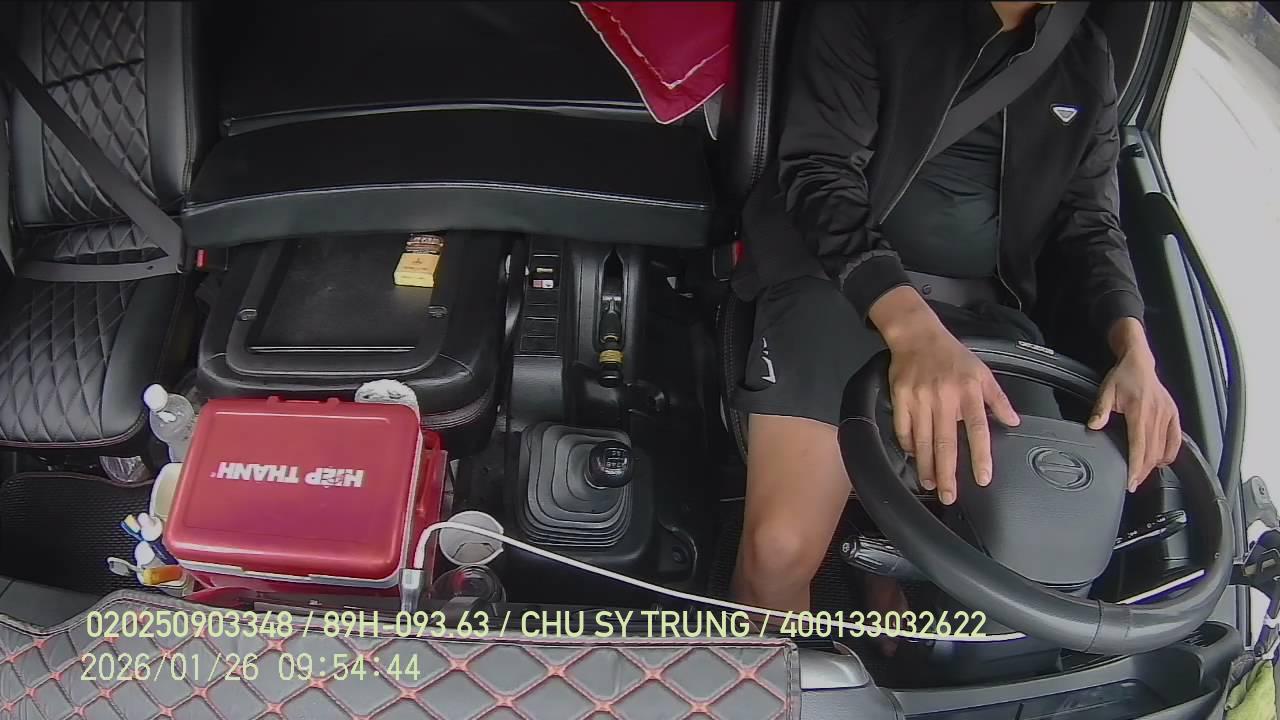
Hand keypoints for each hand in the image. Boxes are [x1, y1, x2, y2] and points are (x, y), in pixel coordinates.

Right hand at [871, 288, 1020, 504]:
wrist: (917, 336)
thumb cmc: (952, 355)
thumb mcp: (982, 372)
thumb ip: (998, 398)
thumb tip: (1013, 421)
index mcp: (967, 392)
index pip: (977, 429)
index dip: (980, 456)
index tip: (982, 478)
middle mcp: (944, 398)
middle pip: (945, 442)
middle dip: (947, 473)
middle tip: (949, 496)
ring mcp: (919, 399)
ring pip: (922, 440)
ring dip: (926, 466)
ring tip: (930, 484)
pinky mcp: (900, 398)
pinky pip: (903, 429)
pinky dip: (908, 446)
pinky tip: (913, 459)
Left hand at [1089, 318, 1180, 491]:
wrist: (1139, 361)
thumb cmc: (1122, 376)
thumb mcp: (1106, 392)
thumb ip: (1100, 411)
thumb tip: (1093, 426)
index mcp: (1140, 412)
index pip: (1139, 447)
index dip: (1136, 467)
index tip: (1131, 481)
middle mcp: (1157, 415)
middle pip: (1152, 452)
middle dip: (1143, 471)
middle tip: (1133, 483)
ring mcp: (1168, 415)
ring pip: (1164, 449)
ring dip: (1154, 465)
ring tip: (1143, 474)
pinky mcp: (1174, 414)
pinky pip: (1176, 440)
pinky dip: (1170, 453)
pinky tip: (1161, 461)